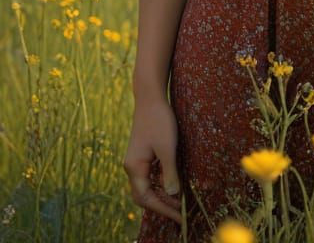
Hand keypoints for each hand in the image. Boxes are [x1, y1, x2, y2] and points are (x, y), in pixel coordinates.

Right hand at [123, 95, 183, 224]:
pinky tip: (174, 184)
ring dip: (162, 195)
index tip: (179, 217)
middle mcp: (132, 167)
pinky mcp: (143, 154)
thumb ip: (169, 172)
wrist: (151, 97)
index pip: (146, 198)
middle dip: (161, 205)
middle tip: (180, 212)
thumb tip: (173, 195)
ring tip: (180, 201)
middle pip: (144, 195)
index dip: (163, 209)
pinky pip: (150, 176)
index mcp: (135, 167)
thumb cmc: (159, 120)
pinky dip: (162, 183)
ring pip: (147, 186)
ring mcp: (137, 161)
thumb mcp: (167, 147)